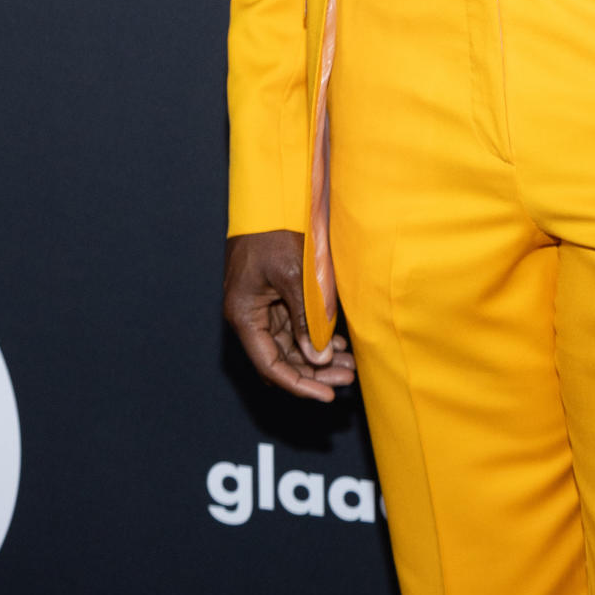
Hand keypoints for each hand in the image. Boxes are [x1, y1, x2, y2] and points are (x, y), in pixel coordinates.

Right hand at [223, 230, 356, 401]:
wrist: (269, 198)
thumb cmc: (275, 231)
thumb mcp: (293, 274)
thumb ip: (306, 317)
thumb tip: (319, 358)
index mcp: (245, 316)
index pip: (271, 365)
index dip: (298, 385)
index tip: (326, 396)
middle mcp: (250, 318)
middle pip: (282, 360)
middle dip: (314, 373)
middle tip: (347, 378)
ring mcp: (263, 309)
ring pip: (291, 346)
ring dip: (318, 357)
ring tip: (349, 365)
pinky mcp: (275, 298)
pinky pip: (295, 328)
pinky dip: (316, 337)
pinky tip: (339, 344)